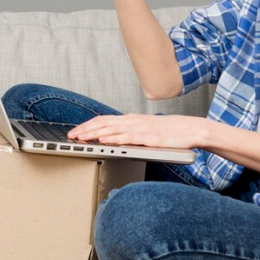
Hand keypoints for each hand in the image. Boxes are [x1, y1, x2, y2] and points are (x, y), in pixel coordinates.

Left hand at [68, 114, 209, 149]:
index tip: (74, 131)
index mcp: (131, 119)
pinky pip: (128, 137)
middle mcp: (133, 121)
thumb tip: (112, 138)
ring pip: (112, 129)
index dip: (87, 125)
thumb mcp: (145, 130)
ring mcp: (141, 128)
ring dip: (94, 133)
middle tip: (71, 135)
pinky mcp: (149, 137)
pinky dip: (114, 138)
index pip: (104, 120)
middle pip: (104, 123)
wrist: (189, 129)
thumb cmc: (168, 131)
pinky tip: (104, 140)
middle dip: (85, 129)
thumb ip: (129, 132)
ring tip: (81, 137)